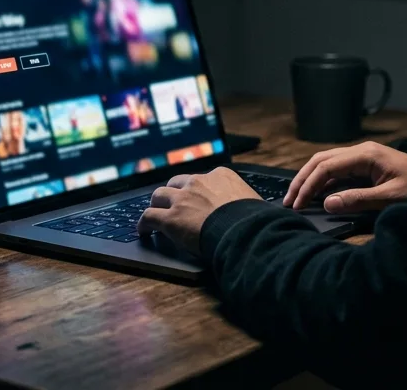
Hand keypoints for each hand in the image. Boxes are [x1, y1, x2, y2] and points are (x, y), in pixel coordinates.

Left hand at [138, 167, 260, 253]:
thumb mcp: (254, 203)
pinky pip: (149, 216)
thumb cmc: (255, 221)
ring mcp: (182, 199)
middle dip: (174, 192)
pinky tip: (144, 231)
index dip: (197, 189)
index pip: (203, 179)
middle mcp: (198, 182)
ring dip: (156, 204)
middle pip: (177, 183)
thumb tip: (262, 213)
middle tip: (173, 203)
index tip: (197, 197)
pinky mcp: (170, 218)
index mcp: (220, 176)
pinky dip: (144, 223)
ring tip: (154, 214)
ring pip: (158, 195)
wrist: (244, 231)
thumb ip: (248, 203)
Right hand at [283, 141, 406, 213]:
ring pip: (327, 163)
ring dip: (310, 179)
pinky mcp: (367, 167)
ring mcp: (364, 158)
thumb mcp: (391, 197)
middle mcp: (362, 152)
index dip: (309, 185)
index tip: (297, 204)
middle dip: (303, 179)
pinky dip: (323, 183)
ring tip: (296, 199)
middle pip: (322, 160)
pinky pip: (338, 172)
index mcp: (366, 154)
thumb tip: (326, 203)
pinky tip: (316, 196)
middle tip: (288, 201)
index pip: (327, 166)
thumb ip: (358, 199)